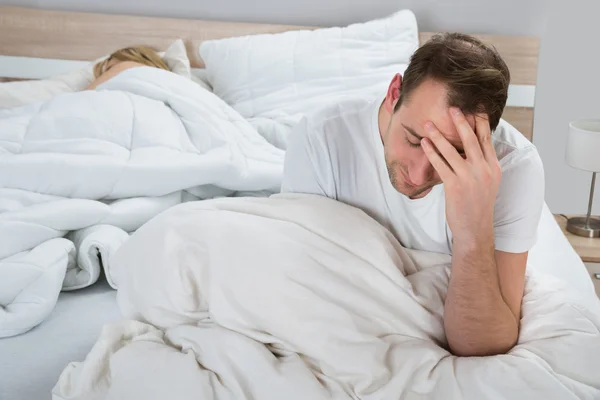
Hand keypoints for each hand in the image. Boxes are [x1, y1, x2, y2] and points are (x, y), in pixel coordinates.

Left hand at [421, 108, 500, 243]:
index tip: (475, 107)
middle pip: (471, 140)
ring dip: (438, 135)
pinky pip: (440, 164)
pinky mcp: (455, 186)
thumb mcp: (488, 181)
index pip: (487, 139)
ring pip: (452, 150)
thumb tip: (470, 146)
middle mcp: (483, 170)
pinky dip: (431, 152)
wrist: (475, 228)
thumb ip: (481, 163)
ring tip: (428, 124)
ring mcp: (469, 178)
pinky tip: (424, 144)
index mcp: (493, 167)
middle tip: (452, 107)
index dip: (481, 122)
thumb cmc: (478, 204)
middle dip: (461, 122)